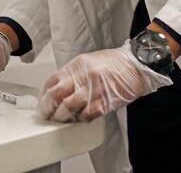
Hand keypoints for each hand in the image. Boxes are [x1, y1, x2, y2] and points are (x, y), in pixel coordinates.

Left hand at [37, 40, 172, 122]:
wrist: (137, 66)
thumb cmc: (115, 64)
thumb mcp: (90, 61)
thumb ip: (74, 73)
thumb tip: (59, 89)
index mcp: (78, 65)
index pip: (52, 80)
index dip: (44, 94)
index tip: (43, 101)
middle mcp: (83, 77)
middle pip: (56, 95)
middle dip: (47, 108)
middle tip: (46, 114)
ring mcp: (93, 90)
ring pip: (68, 108)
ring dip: (62, 117)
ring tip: (62, 119)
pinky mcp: (104, 103)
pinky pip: (85, 115)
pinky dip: (80, 119)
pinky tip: (80, 118)